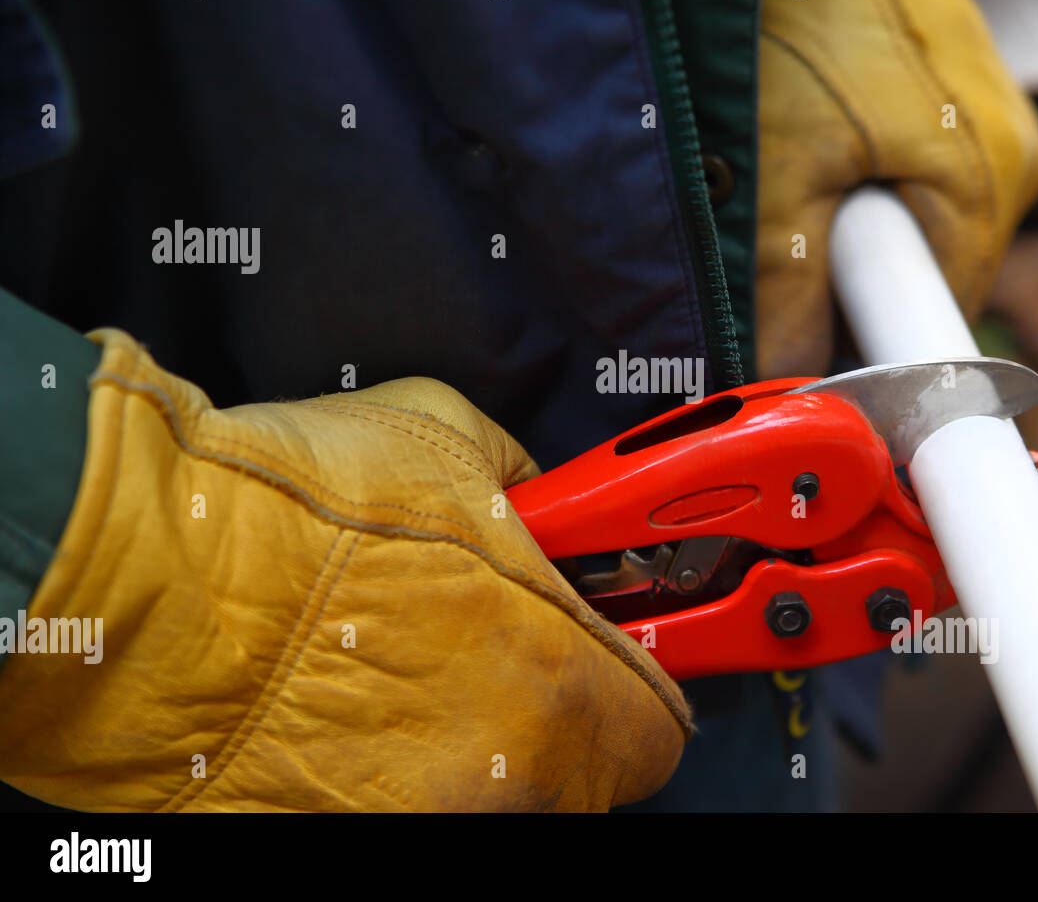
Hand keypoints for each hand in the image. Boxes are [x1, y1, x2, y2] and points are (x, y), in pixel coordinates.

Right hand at [0, 329, 688, 810]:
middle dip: (551, 706)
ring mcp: (418, 822)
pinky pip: (402, 804)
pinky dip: (389, 766)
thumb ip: (526, 474)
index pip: (659, 726)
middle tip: (492, 642)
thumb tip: (536, 489)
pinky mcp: (338, 840)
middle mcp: (499, 778)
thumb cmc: (293, 510)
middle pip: (579, 770)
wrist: (142, 575)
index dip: (637, 675)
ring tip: (396, 665)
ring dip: (469, 740)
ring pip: (489, 794)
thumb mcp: (447, 434)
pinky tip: (341, 703)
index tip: (611, 650)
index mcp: (554, 683)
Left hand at [757, 0, 1037, 377]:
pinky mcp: (976, 114)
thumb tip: (786, 382)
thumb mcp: (779, 165)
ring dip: (864, 233)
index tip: (816, 360)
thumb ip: (784, 288)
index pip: (936, 332)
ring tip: (810, 172)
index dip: (870, 357)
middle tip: (793, 240)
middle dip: (859, 288)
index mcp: (983, 191)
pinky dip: (876, 187)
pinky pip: (928, 186)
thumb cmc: (807, 14)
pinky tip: (833, 145)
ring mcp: (1001, 136)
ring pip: (926, 236)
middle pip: (932, 286)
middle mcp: (1012, 168)